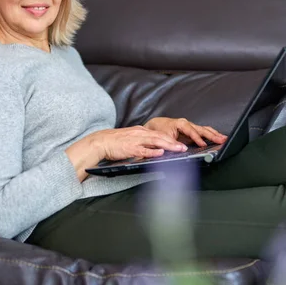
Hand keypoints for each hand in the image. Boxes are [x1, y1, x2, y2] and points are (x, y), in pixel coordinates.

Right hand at [70, 125, 186, 164]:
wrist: (100, 141)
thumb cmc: (115, 142)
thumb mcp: (131, 138)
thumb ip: (142, 141)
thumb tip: (154, 147)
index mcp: (141, 131)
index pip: (159, 134)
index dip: (171, 139)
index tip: (181, 143)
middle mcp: (140, 133)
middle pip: (161, 136)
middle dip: (174, 142)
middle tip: (185, 147)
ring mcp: (135, 140)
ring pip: (155, 141)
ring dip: (169, 146)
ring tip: (179, 149)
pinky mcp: (130, 149)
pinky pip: (144, 150)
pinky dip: (153, 152)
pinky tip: (161, 153)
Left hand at [143, 117, 226, 146]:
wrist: (155, 126)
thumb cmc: (159, 130)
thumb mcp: (163, 137)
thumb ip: (173, 143)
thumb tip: (182, 148)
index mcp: (181, 124)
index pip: (192, 131)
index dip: (197, 138)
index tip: (203, 145)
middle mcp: (187, 124)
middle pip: (202, 129)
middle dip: (213, 135)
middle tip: (222, 140)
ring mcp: (190, 128)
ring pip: (205, 130)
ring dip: (214, 135)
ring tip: (224, 138)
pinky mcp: (191, 132)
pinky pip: (203, 133)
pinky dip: (211, 135)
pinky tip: (217, 138)